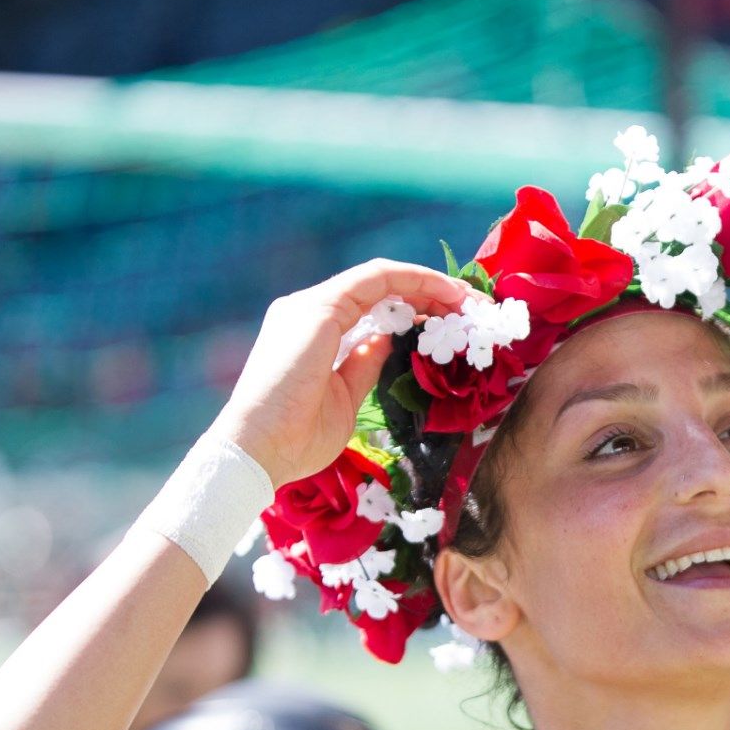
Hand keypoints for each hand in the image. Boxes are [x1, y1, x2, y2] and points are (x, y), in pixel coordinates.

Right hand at [207, 260, 469, 487]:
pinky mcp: (319, 309)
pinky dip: (415, 281)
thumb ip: (364, 365)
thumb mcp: (345, 399)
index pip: (372, 305)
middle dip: (430, 293)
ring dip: (429, 284)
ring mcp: (310, 306)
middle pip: (380, 288)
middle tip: (472, 308)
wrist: (257, 452)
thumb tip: (388, 343)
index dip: (416, 307)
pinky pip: (376, 279)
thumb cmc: (296, 440)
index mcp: (312, 331)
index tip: (454, 322)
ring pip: (381, 278)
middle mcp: (308, 310)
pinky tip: (447, 294)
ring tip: (468, 301)